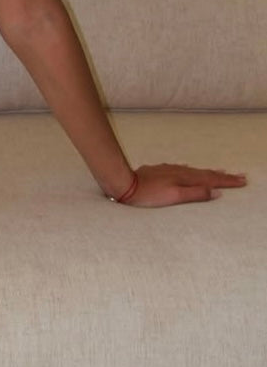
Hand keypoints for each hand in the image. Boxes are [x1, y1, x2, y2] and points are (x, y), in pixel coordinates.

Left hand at [117, 162, 247, 206]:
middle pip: (205, 173)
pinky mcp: (160, 172)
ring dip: (209, 172)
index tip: (242, 180)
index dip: (227, 181)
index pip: (211, 179)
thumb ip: (195, 194)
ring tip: (220, 172)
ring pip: (194, 171)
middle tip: (239, 175)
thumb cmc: (149, 195)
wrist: (124, 184)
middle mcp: (178, 171)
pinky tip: (190, 171)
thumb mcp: (174, 197)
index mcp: (184, 178)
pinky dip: (193, 171)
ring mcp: (169, 170)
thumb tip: (216, 191)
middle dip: (222, 175)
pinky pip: (183, 169)